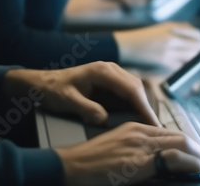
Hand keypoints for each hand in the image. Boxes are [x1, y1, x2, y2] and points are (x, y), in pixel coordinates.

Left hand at [3, 62, 158, 125]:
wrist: (42, 83)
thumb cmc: (53, 89)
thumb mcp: (67, 100)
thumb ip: (85, 109)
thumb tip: (103, 119)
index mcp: (102, 71)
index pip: (131, 89)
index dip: (144, 107)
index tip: (152, 122)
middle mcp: (110, 69)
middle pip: (137, 88)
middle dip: (147, 108)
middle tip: (156, 129)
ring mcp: (111, 75)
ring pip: (134, 90)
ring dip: (142, 107)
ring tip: (150, 126)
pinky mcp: (109, 82)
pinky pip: (127, 93)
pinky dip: (135, 105)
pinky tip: (138, 119)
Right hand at [55, 122, 199, 185]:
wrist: (70, 166)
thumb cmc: (89, 162)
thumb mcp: (117, 150)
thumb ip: (136, 151)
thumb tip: (156, 163)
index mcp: (134, 128)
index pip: (170, 133)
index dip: (189, 144)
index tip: (199, 154)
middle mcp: (139, 133)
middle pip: (179, 137)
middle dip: (199, 150)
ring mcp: (139, 146)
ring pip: (180, 144)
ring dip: (199, 156)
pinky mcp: (137, 161)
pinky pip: (171, 158)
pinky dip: (189, 163)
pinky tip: (196, 169)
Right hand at [113, 22, 199, 70]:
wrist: (125, 46)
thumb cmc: (144, 37)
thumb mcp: (162, 28)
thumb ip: (179, 31)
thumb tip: (197, 38)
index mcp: (172, 27)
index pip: (197, 35)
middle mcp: (172, 38)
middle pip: (197, 47)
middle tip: (198, 56)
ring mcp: (168, 51)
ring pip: (192, 58)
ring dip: (193, 61)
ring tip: (190, 63)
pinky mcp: (164, 63)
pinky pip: (181, 67)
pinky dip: (183, 68)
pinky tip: (180, 67)